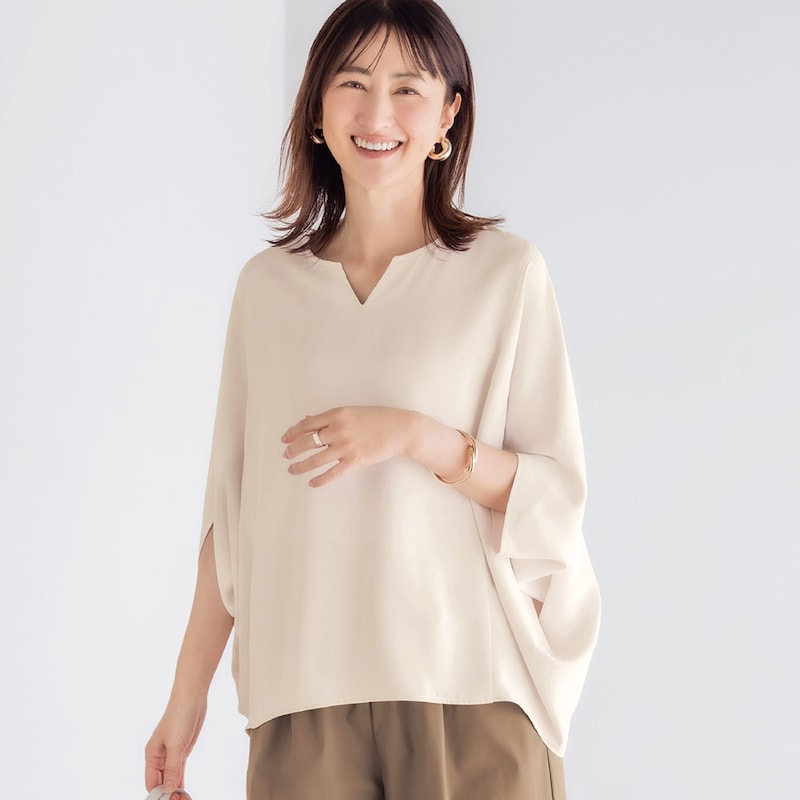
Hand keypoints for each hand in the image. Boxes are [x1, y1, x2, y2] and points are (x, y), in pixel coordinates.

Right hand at [144, 695, 206, 794]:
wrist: (192, 698)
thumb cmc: (179, 716)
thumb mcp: (176, 745)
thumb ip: (173, 768)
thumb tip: (169, 789)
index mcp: (151, 755)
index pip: (151, 782)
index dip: (158, 794)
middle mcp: (159, 757)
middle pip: (160, 782)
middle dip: (167, 793)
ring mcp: (171, 755)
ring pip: (171, 778)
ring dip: (175, 789)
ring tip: (183, 799)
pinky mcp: (181, 751)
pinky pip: (179, 771)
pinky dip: (181, 781)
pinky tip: (183, 791)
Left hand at [281, 406, 414, 486]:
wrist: (401, 429)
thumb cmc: (378, 418)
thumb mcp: (352, 412)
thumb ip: (330, 417)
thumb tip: (307, 420)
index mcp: (337, 414)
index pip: (307, 424)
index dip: (293, 432)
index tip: (285, 438)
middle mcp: (338, 430)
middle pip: (307, 442)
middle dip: (293, 450)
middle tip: (286, 455)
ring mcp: (346, 447)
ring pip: (316, 459)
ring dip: (301, 466)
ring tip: (292, 469)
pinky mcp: (355, 461)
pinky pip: (332, 473)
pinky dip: (320, 479)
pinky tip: (312, 483)